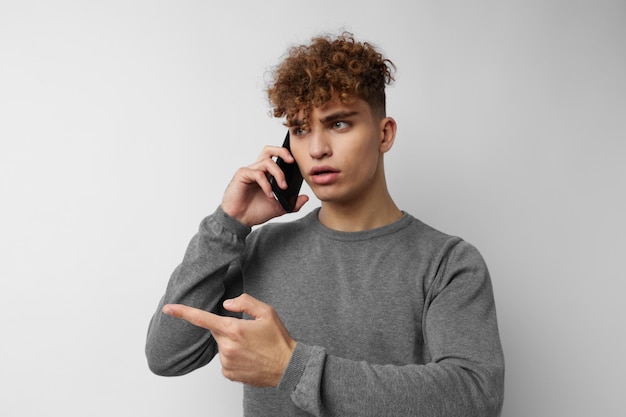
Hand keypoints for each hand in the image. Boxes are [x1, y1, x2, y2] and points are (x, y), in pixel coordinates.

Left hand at [162, 294, 295, 386]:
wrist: (288, 367)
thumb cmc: (279, 339)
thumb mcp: (267, 312)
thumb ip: (245, 302)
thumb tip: (227, 304)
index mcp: (234, 329)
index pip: (202, 319)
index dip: (183, 312)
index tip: (168, 308)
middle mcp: (227, 347)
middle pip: (217, 331)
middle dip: (229, 329)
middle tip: (249, 333)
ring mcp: (227, 362)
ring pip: (221, 346)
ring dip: (232, 344)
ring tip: (253, 347)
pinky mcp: (229, 374)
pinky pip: (225, 360)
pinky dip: (234, 357)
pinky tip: (249, 357)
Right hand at [221, 145, 308, 226]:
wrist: (239, 220)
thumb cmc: (254, 212)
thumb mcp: (279, 208)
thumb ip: (292, 204)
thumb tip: (305, 198)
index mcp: (266, 175)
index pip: (276, 158)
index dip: (286, 156)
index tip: (297, 164)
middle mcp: (258, 170)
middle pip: (269, 151)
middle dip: (282, 152)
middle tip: (292, 161)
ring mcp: (249, 171)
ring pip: (267, 162)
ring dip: (278, 173)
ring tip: (282, 186)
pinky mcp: (242, 175)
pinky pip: (258, 174)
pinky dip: (266, 184)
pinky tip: (269, 195)